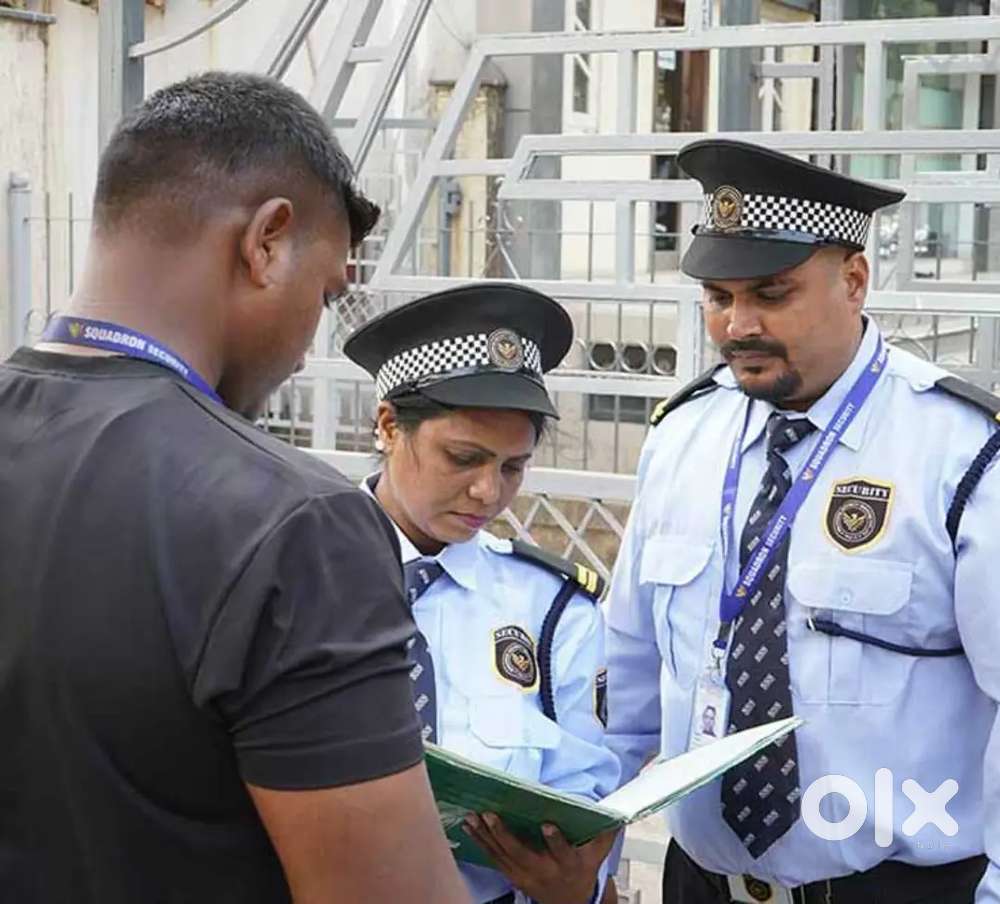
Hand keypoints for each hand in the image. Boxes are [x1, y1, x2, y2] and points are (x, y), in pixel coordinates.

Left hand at [464, 812, 618, 903]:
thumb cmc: (582, 870)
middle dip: (504, 835)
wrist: (568, 902)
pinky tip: (468, 827)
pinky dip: (480, 843)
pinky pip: (493, 859)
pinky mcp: (512, 875)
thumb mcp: (597, 855)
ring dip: (485, 836)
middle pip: (522, 854)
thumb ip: (604, 834)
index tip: (547, 824)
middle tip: (490, 815)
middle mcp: (544, 871)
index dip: (556, 841)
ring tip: (472, 817)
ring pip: (502, 856)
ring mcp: (525, 876)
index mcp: (568, 864)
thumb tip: (615, 813)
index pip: (563, 853)